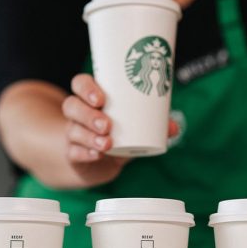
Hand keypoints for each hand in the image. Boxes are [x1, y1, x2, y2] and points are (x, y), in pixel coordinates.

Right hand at [61, 74, 177, 186]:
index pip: (80, 84)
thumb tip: (174, 127)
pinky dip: (85, 153)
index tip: (101, 98)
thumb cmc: (117, 135)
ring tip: (107, 143)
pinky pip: (74, 152)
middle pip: (72, 106)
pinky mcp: (73, 154)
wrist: (98, 163)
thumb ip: (154, 126)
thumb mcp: (134, 128)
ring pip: (73, 130)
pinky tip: (96, 155)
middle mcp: (78, 114)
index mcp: (91, 99)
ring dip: (89, 136)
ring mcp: (73, 134)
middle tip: (107, 124)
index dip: (86, 88)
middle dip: (89, 114)